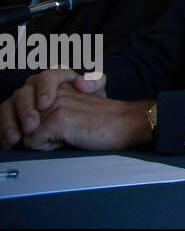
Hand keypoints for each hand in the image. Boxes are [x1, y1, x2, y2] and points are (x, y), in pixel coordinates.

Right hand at [0, 69, 103, 147]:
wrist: (79, 118)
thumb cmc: (85, 103)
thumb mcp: (95, 92)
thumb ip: (94, 83)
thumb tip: (82, 83)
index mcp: (55, 78)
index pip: (48, 77)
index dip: (45, 90)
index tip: (46, 104)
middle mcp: (35, 86)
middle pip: (25, 93)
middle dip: (27, 111)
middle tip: (32, 126)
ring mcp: (21, 100)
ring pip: (10, 106)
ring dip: (11, 123)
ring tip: (16, 137)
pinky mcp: (12, 114)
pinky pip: (3, 120)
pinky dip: (4, 132)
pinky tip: (8, 142)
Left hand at [20, 88, 152, 150]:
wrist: (127, 124)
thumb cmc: (105, 120)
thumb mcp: (76, 106)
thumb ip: (52, 106)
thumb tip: (25, 126)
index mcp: (58, 82)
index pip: (21, 93)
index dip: (10, 114)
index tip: (11, 133)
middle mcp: (55, 89)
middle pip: (13, 103)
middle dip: (8, 125)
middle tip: (12, 139)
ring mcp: (56, 103)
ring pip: (21, 125)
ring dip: (30, 138)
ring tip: (46, 140)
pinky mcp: (58, 119)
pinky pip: (33, 140)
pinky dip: (45, 147)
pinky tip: (64, 142)